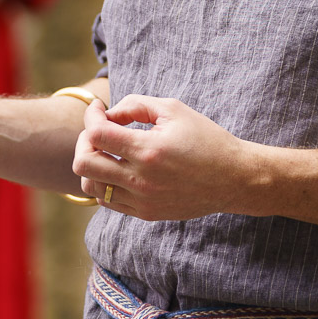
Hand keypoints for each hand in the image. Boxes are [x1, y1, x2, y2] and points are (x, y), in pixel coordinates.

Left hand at [72, 94, 254, 220]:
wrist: (234, 178)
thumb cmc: (205, 138)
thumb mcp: (173, 109)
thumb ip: (135, 104)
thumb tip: (109, 114)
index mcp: (148, 150)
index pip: (96, 134)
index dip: (91, 115)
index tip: (98, 107)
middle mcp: (141, 180)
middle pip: (83, 163)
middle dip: (83, 141)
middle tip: (99, 130)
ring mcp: (142, 201)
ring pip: (91, 186)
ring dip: (92, 163)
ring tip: (107, 150)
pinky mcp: (146, 214)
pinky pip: (108, 201)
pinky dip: (105, 182)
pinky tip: (118, 167)